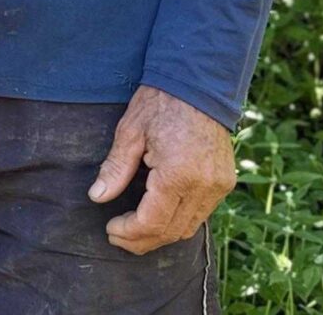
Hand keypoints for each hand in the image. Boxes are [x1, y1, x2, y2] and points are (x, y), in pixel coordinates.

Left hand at [89, 85, 237, 253]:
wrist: (199, 82)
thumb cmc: (161, 101)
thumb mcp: (130, 131)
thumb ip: (115, 168)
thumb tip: (97, 196)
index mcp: (178, 174)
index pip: (151, 222)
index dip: (129, 232)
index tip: (110, 229)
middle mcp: (203, 186)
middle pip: (171, 232)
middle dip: (141, 240)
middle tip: (117, 235)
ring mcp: (218, 185)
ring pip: (188, 228)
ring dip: (161, 234)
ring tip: (135, 229)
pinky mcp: (225, 182)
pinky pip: (201, 214)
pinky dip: (179, 220)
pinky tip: (159, 213)